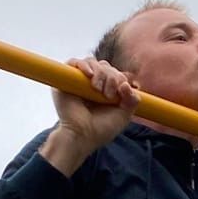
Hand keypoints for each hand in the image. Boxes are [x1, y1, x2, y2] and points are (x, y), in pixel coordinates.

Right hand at [41, 57, 140, 174]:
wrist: (82, 136)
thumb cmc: (101, 130)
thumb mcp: (123, 116)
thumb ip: (132, 100)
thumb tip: (127, 84)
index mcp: (107, 91)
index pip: (116, 74)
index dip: (121, 78)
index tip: (122, 91)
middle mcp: (93, 84)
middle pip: (106, 66)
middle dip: (112, 77)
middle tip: (108, 94)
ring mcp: (79, 81)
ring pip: (92, 62)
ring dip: (100, 73)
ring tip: (98, 89)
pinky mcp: (65, 80)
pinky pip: (74, 62)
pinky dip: (83, 65)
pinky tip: (89, 75)